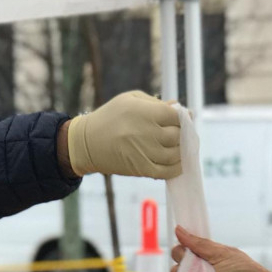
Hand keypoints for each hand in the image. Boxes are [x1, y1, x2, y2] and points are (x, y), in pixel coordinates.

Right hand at [66, 91, 180, 178]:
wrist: (88, 143)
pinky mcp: (141, 169)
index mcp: (144, 112)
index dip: (183, 117)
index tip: (183, 119)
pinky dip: (176, 168)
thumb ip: (155, 102)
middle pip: (177, 135)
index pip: (175, 116)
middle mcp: (146, 133)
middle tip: (181, 134)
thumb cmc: (110, 117)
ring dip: (181, 151)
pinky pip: (166, 171)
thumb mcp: (130, 100)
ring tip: (179, 147)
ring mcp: (145, 152)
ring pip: (175, 154)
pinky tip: (177, 163)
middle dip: (182, 134)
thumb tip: (178, 108)